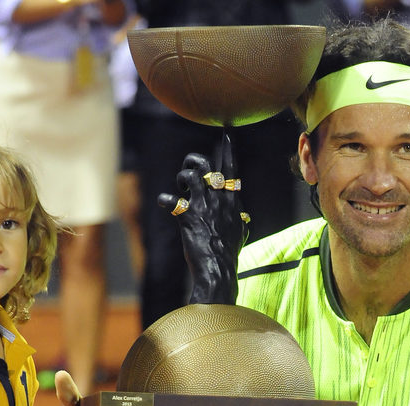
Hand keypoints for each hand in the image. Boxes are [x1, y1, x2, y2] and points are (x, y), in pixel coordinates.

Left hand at [157, 132, 246, 304]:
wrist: (218, 268)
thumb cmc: (229, 253)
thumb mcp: (241, 233)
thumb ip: (242, 220)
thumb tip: (244, 218)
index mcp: (231, 200)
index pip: (230, 169)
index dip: (228, 149)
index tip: (227, 134)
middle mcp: (217, 198)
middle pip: (204, 165)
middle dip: (193, 160)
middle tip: (188, 172)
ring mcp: (202, 205)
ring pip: (188, 175)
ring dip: (181, 178)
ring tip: (181, 189)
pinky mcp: (186, 216)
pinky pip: (169, 199)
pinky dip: (164, 200)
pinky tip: (165, 205)